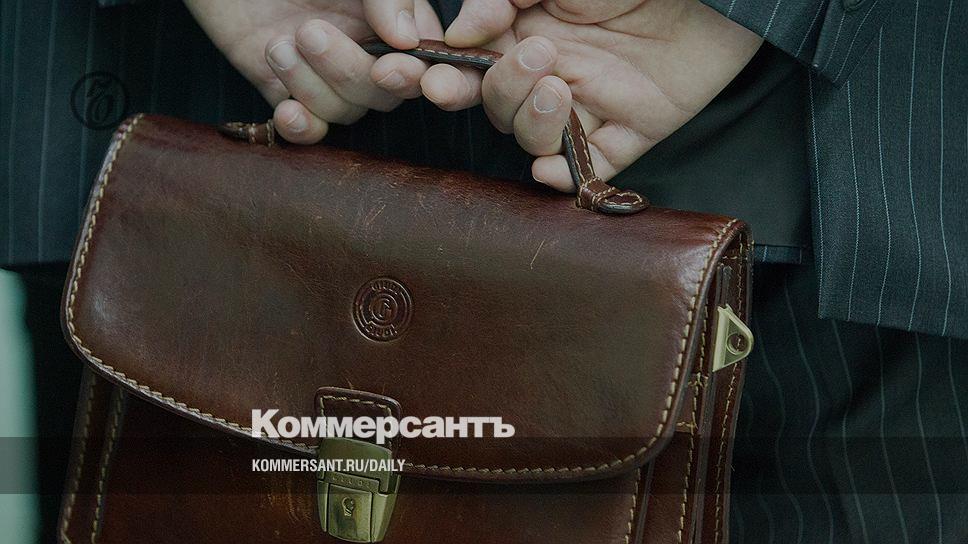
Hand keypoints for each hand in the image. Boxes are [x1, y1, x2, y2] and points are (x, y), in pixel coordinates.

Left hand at [184, 0, 442, 142]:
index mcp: (399, 18)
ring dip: (311, 84)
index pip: (437, 62)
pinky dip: (301, 128)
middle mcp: (371, 49)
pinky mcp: (288, 88)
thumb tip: (407, 40)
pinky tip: (286, 111)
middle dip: (350, 72)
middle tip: (310, 31)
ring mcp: (328, 72)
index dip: (434, 81)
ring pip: (346, 110)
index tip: (394, 69)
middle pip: (387, 93)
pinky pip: (311, 129)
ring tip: (279, 43)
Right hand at [400, 0, 761, 190]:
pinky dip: (567, 174)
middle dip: (499, 92)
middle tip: (533, 59)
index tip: (432, 79)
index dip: (447, 76)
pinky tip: (551, 167)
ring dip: (532, 122)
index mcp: (528, 33)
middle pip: (498, 107)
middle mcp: (552, 73)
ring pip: (534, 138)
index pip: (473, 66)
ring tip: (559, 86)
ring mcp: (589, 105)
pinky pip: (589, 166)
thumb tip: (458, 33)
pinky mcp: (629, 132)